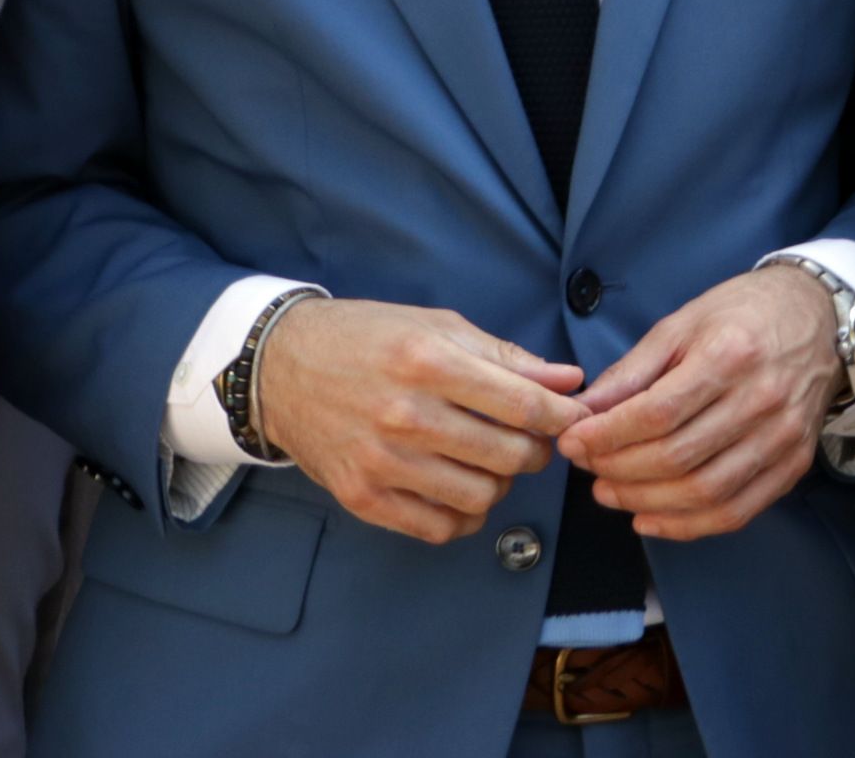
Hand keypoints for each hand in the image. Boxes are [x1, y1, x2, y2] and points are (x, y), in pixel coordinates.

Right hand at [250, 295, 583, 543]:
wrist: (281, 368)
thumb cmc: (365, 339)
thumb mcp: (435, 326)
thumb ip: (504, 357)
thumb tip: (568, 381)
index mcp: (427, 361)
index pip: (523, 406)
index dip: (562, 417)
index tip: (574, 418)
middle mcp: (406, 414)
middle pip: (509, 456)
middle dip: (535, 451)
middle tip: (529, 440)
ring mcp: (382, 461)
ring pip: (481, 498)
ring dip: (499, 484)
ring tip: (488, 461)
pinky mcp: (363, 497)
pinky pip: (439, 528)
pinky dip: (463, 516)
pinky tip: (457, 488)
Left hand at [555, 261, 838, 541]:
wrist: (816, 317)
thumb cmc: (742, 314)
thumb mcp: (681, 324)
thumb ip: (632, 371)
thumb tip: (584, 411)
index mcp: (730, 355)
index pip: (658, 413)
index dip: (608, 435)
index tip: (573, 442)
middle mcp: (762, 400)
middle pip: (678, 457)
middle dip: (620, 470)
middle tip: (587, 469)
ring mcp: (783, 438)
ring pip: (705, 492)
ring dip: (647, 502)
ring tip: (610, 493)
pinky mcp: (794, 465)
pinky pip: (737, 511)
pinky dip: (689, 525)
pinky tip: (651, 518)